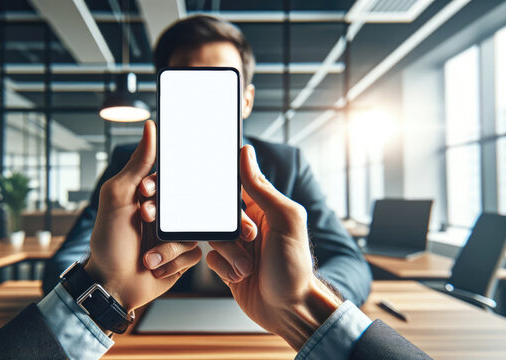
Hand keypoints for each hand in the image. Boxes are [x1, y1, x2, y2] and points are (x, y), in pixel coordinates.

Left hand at [84, 120, 201, 311]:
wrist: (113, 284)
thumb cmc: (109, 241)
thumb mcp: (117, 197)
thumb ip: (136, 164)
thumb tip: (150, 128)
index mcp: (149, 194)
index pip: (170, 178)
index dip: (160, 188)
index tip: (145, 196)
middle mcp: (166, 212)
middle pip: (188, 205)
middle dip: (166, 221)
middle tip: (146, 224)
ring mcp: (175, 233)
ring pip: (192, 231)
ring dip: (168, 246)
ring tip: (148, 256)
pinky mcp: (184, 255)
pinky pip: (194, 253)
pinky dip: (173, 262)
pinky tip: (156, 266)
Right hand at [207, 145, 342, 349]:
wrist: (289, 311)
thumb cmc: (294, 266)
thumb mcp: (284, 220)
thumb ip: (261, 188)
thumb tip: (245, 153)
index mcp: (265, 206)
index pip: (235, 185)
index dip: (222, 188)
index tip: (213, 193)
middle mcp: (250, 223)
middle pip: (219, 213)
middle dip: (228, 229)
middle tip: (249, 240)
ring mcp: (238, 245)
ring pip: (213, 236)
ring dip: (228, 253)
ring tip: (247, 267)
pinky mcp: (228, 265)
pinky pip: (210, 257)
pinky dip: (223, 267)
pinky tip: (240, 276)